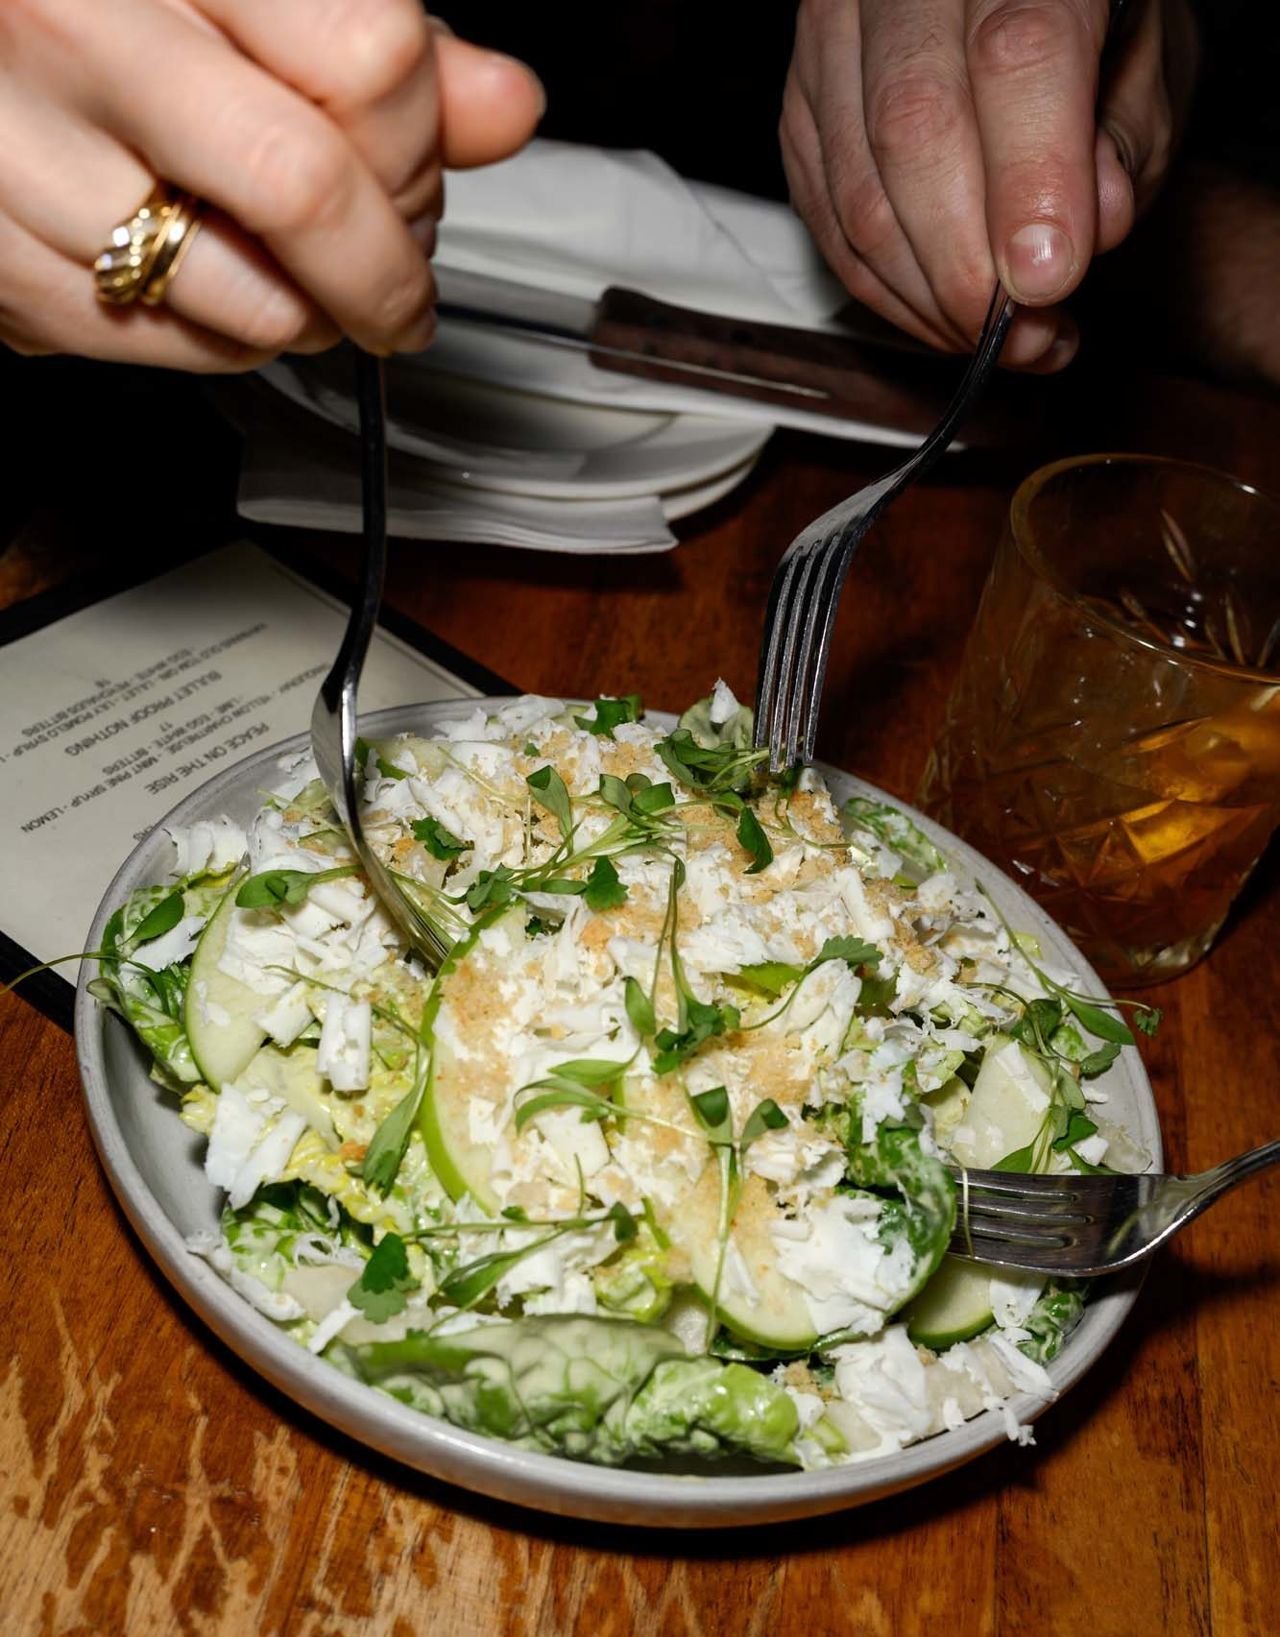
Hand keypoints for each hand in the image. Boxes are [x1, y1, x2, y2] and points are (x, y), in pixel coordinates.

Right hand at [0, 0, 543, 369]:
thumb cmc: (95, 13)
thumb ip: (380, 43)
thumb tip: (507, 106)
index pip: (372, 59)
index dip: (420, 138)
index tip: (418, 171)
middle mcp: (73, 29)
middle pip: (310, 190)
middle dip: (387, 266)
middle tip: (396, 282)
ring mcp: (19, 152)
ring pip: (256, 299)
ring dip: (318, 316)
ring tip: (301, 279)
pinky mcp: (1, 269)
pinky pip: (177, 349)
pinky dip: (230, 341)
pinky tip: (210, 281)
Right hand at [781, 0, 1196, 368]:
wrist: (1008, 0)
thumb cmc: (1090, 24)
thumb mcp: (1147, 60)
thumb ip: (1123, 138)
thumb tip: (1082, 234)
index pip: (1016, 55)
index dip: (1030, 181)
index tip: (1050, 280)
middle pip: (913, 131)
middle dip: (969, 266)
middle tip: (1028, 336)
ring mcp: (835, 35)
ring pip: (858, 191)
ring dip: (926, 296)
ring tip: (994, 336)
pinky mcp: (800, 102)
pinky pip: (825, 218)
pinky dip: (883, 288)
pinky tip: (940, 311)